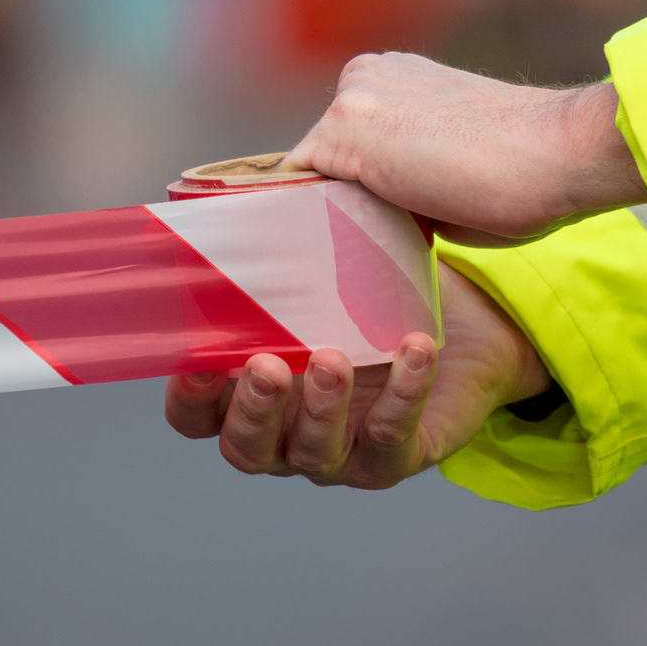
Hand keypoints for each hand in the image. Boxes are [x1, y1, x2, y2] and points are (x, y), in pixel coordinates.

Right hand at [164, 262, 552, 488]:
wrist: (457, 335)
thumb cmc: (366, 303)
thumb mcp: (316, 278)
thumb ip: (278, 252)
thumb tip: (255, 188)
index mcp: (245, 396)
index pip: (195, 414)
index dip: (189, 395)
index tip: (196, 357)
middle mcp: (283, 435)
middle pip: (246, 447)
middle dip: (254, 409)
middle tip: (269, 364)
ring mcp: (337, 454)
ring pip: (315, 453)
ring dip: (322, 407)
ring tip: (335, 358)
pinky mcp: (394, 458)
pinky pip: (393, 435)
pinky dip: (403, 393)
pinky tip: (414, 350)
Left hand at [283, 52, 646, 244]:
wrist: (559, 152)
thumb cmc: (526, 171)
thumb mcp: (449, 165)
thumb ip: (408, 176)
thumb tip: (379, 214)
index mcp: (394, 75)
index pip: (345, 140)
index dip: (350, 190)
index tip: (359, 228)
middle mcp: (364, 77)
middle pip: (322, 155)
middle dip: (330, 200)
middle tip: (347, 249)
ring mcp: (349, 101)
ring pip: (309, 173)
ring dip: (316, 212)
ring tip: (338, 256)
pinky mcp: (341, 133)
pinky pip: (295, 189)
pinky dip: (300, 221)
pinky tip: (319, 254)